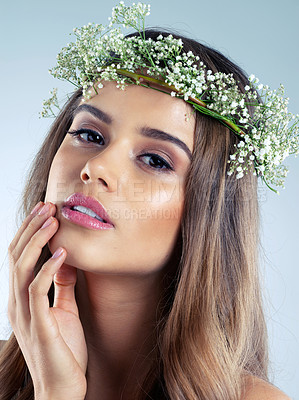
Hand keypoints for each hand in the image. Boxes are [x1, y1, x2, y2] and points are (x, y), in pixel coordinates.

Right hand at [8, 202, 87, 399]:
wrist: (63, 387)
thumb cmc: (64, 348)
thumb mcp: (63, 309)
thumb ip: (61, 285)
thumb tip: (66, 259)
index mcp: (22, 298)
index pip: (20, 257)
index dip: (30, 233)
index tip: (46, 212)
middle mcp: (17, 302)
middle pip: (17, 256)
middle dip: (31, 229)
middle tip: (48, 206)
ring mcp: (25, 314)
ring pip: (23, 268)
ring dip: (38, 241)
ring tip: (53, 221)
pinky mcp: (39, 325)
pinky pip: (38, 290)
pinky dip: (49, 269)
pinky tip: (62, 253)